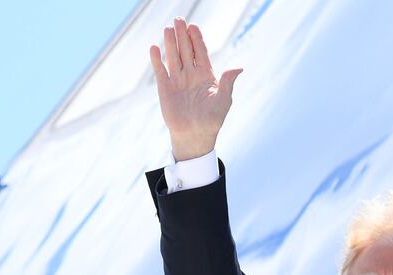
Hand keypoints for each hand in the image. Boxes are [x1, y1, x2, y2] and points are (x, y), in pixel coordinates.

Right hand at [150, 17, 243, 160]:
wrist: (195, 136)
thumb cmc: (213, 120)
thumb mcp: (224, 100)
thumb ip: (228, 82)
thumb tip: (238, 67)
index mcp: (206, 75)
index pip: (201, 52)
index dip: (197, 39)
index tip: (193, 26)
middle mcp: (191, 75)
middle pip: (186, 50)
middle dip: (183, 35)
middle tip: (179, 20)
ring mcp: (178, 80)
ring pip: (173, 57)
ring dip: (170, 43)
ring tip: (168, 29)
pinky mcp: (165, 88)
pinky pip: (160, 71)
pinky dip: (157, 60)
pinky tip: (154, 47)